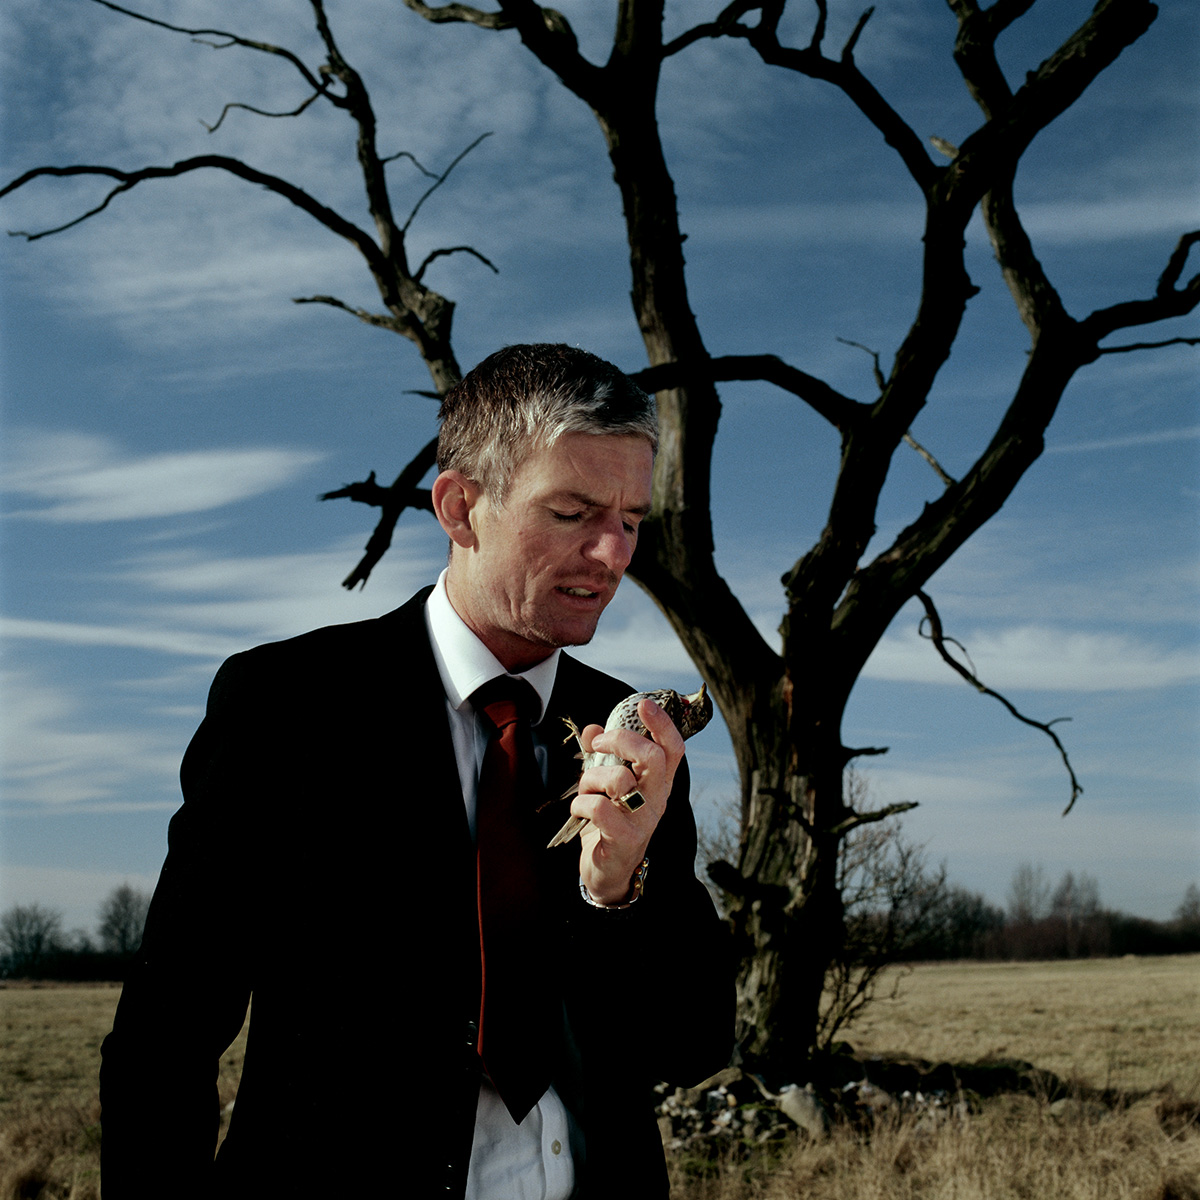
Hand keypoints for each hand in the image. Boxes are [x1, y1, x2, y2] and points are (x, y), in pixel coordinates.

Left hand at [572, 698, 684, 904]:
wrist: (608, 872)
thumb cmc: (609, 822)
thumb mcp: (606, 785)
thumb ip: (601, 756)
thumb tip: (592, 727)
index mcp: (658, 783)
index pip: (672, 748)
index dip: (662, 723)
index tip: (644, 703)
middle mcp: (657, 799)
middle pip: (652, 756)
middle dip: (621, 740)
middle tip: (599, 744)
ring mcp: (644, 820)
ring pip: (620, 779)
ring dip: (591, 777)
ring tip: (584, 789)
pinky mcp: (625, 839)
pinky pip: (600, 808)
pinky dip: (581, 804)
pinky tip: (579, 811)